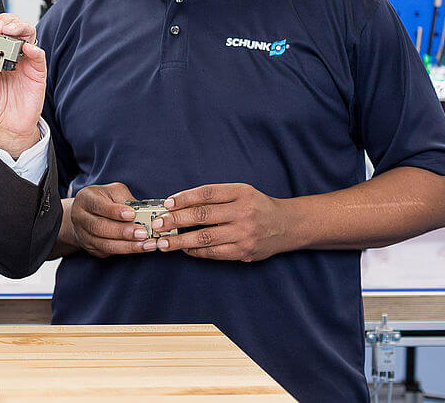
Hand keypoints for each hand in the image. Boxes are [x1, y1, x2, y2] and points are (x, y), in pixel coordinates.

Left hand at [0, 12, 45, 157]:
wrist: (5, 128)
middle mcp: (8, 55)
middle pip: (11, 27)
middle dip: (3, 21)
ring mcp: (23, 62)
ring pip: (27, 35)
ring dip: (18, 28)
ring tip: (8, 31)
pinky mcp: (36, 72)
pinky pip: (39, 56)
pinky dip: (34, 49)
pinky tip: (26, 48)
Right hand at [70, 182, 159, 256]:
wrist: (85, 214)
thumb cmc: (104, 200)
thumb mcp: (113, 192)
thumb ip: (125, 200)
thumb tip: (143, 213)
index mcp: (85, 199)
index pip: (98, 205)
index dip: (115, 211)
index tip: (132, 214)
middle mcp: (80, 217)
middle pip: (99, 227)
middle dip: (123, 232)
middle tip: (143, 233)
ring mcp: (84, 235)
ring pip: (105, 244)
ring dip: (128, 246)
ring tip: (147, 244)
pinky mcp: (91, 248)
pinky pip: (108, 252)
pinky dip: (126, 251)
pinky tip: (141, 248)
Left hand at [154, 183, 292, 261]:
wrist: (286, 225)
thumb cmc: (256, 206)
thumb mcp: (240, 192)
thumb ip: (215, 197)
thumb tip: (179, 204)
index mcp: (241, 193)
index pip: (207, 193)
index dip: (185, 198)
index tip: (167, 203)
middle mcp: (243, 212)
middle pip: (202, 215)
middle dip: (175, 220)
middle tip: (157, 224)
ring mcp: (244, 234)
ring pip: (205, 238)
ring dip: (180, 241)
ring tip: (163, 243)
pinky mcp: (244, 252)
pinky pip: (214, 253)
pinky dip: (196, 251)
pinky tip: (184, 249)